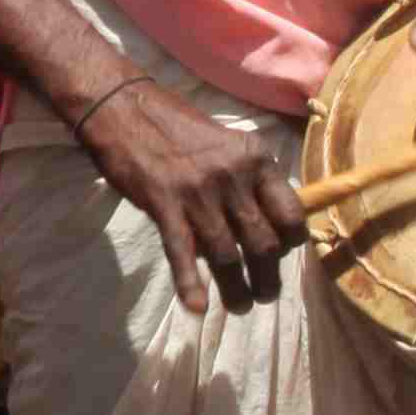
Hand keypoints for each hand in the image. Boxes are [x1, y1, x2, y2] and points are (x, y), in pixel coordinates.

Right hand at [73, 76, 303, 313]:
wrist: (124, 107)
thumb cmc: (177, 128)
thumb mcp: (227, 145)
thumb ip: (248, 181)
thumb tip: (265, 226)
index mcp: (254, 159)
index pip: (291, 213)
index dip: (291, 243)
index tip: (280, 254)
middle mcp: (232, 176)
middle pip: (263, 242)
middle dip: (267, 278)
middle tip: (264, 295)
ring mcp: (197, 191)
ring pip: (227, 255)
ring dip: (237, 290)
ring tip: (239, 307)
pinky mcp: (163, 203)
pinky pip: (181, 252)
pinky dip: (190, 283)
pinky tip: (196, 306)